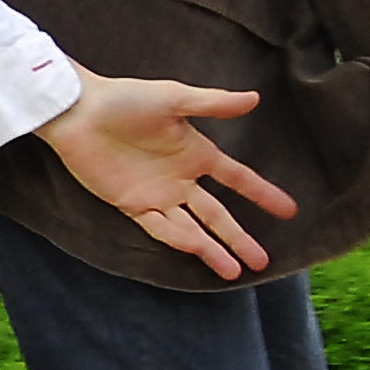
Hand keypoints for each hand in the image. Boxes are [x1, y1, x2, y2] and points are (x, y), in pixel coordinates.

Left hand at [39, 78, 300, 281]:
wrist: (79, 112)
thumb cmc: (125, 99)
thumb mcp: (174, 98)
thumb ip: (213, 103)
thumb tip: (255, 98)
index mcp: (196, 152)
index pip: (237, 179)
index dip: (262, 194)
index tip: (289, 211)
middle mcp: (181, 179)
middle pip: (218, 215)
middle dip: (241, 237)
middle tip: (265, 261)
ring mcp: (157, 194)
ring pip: (192, 229)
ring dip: (214, 249)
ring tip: (237, 271)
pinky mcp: (132, 205)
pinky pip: (160, 227)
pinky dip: (180, 240)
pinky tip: (200, 251)